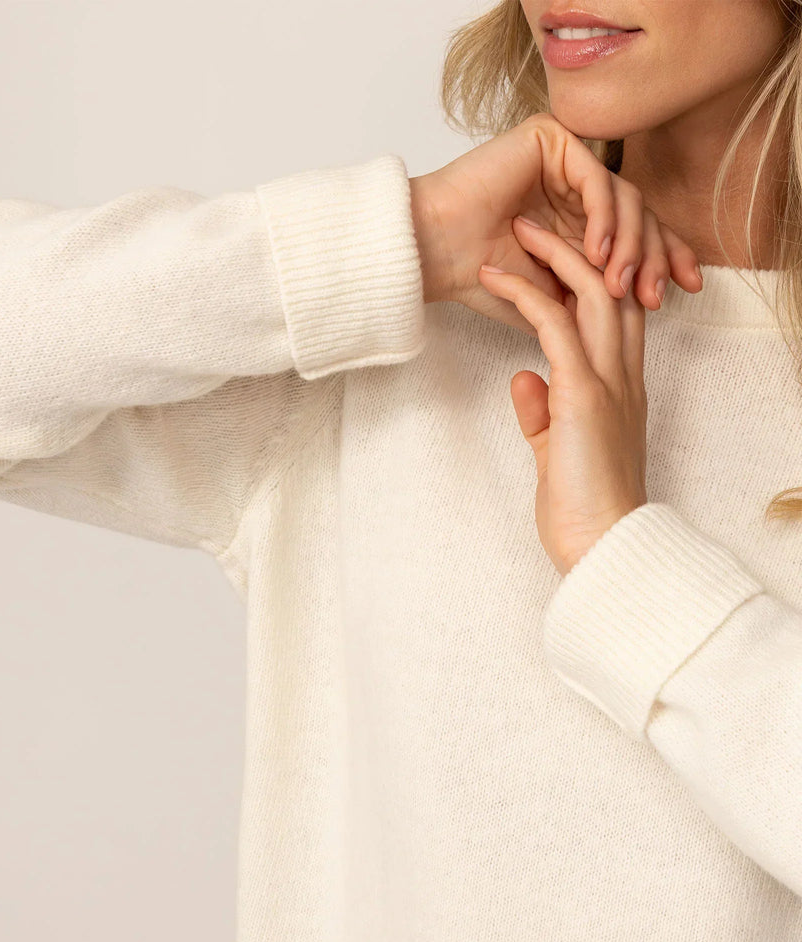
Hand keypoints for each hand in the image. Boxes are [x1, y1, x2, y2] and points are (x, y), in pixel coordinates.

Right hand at [409, 112, 701, 334]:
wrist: (435, 255)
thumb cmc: (479, 278)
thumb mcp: (553, 297)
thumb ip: (595, 295)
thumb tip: (641, 312)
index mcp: (574, 216)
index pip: (635, 231)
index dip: (666, 256)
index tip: (686, 289)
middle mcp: (573, 186)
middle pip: (639, 211)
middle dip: (655, 254)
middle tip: (656, 292)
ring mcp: (563, 160)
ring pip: (623, 196)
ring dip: (628, 243)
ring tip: (619, 281)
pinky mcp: (550, 139)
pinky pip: (595, 177)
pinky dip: (603, 216)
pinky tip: (598, 251)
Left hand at [478, 214, 648, 577]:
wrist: (601, 543)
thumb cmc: (582, 506)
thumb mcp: (557, 448)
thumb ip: (543, 410)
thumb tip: (522, 378)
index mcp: (619, 387)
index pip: (615, 313)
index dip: (589, 277)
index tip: (550, 257)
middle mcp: (622, 375)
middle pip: (610, 288)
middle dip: (576, 248)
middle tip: (533, 222)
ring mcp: (607, 381)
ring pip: (592, 293)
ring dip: (552, 255)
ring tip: (516, 229)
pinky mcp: (583, 393)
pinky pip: (556, 325)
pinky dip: (526, 295)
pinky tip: (495, 278)